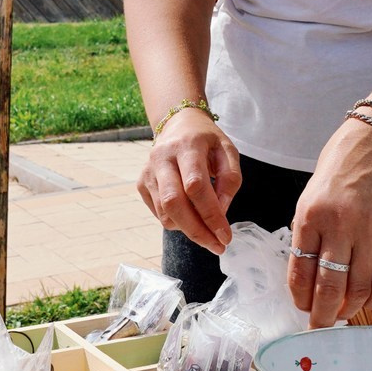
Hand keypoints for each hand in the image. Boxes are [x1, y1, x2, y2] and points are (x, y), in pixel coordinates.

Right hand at [137, 108, 240, 252]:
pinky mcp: (141, 183)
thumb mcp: (228, 151)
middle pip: (174, 203)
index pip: (196, 186)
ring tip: (207, 230)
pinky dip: (177, 222)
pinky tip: (191, 215)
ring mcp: (148, 171)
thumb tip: (221, 212)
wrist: (178, 124)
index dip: (211, 215)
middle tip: (217, 246)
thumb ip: (230, 179)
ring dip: (188, 229)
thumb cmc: (207, 140)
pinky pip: (159, 213)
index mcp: (187, 146)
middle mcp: (162, 158)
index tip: (226, 236)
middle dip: (197, 231)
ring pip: (165, 213)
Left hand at [286, 116, 371, 326]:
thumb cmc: (340, 167)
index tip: (301, 309)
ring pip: (358, 287)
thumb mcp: (311, 195)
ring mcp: (370, 229)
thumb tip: (307, 277)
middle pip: (329, 286)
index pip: (299, 270)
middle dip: (322, 315)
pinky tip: (367, 302)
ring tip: (343, 316)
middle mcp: (339, 224)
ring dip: (349, 310)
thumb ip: (308, 234)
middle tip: (320, 327)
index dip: (299, 298)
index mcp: (310, 214)